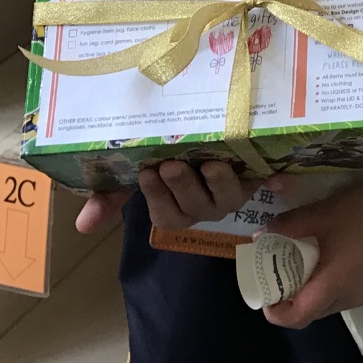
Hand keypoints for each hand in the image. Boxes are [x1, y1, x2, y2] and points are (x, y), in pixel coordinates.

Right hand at [73, 160, 271, 235]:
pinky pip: (266, 182)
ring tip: (210, 163)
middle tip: (171, 164)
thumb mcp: (131, 174)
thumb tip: (82, 226)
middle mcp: (204, 205)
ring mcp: (230, 192)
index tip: (147, 172)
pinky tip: (281, 175)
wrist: (198, 136)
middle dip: (182, 187)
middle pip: (195, 207)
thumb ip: (108, 195)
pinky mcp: (255, 176)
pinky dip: (275, 179)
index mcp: (174, 208)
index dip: (157, 197)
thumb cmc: (161, 156)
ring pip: (228, 198)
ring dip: (220, 183)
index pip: (164, 214)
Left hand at [260, 175, 362, 329]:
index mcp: (335, 285)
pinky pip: (343, 294)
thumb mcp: (321, 214)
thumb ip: (289, 226)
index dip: (276, 312)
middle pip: (312, 312)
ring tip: (301, 263)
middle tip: (278, 274)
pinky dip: (327, 284)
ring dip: (310, 292)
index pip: (298, 316)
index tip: (264, 294)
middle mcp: (350, 297)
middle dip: (290, 300)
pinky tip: (328, 258)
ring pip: (328, 304)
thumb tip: (260, 234)